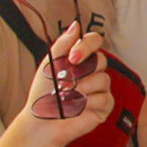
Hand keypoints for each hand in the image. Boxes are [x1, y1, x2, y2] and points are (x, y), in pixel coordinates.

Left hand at [17, 24, 114, 146]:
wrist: (41, 121)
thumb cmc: (43, 94)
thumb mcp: (50, 64)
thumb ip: (63, 44)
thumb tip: (76, 24)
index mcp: (81, 59)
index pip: (94, 41)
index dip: (87, 46)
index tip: (72, 57)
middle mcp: (93, 72)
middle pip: (101, 60)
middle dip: (82, 71)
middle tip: (64, 82)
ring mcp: (100, 89)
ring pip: (103, 80)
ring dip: (82, 90)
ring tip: (66, 99)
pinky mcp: (104, 106)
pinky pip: (105, 98)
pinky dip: (88, 104)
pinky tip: (77, 109)